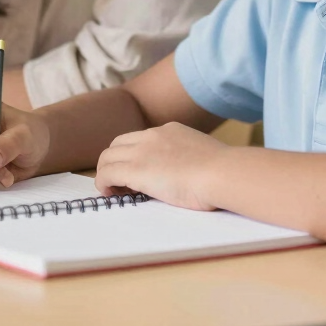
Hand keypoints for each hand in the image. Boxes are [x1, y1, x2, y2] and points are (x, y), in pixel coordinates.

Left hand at [94, 122, 226, 210]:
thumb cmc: (223, 172)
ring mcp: (142, 151)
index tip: (136, 172)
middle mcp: (152, 135)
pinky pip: (106, 173)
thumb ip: (189, 158)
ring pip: (107, 157)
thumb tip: (190, 172)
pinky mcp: (135, 170)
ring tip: (114, 191)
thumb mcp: (203, 155)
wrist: (221, 173)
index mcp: (170, 130)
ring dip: (106, 172)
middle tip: (121, 183)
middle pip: (117, 144)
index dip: (132, 155)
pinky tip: (110, 194)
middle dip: (114, 162)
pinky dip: (103, 183)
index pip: (140, 138)